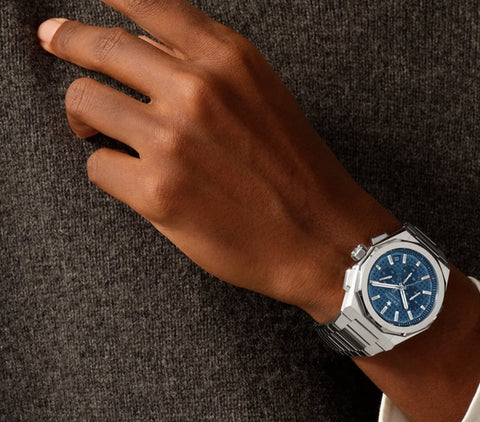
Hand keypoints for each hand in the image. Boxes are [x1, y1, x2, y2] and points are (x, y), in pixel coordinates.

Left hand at [37, 1, 399, 320]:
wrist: (325, 241)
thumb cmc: (298, 175)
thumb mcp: (263, 97)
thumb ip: (207, 67)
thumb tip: (143, 50)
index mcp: (227, 58)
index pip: (145, 1)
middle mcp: (196, 89)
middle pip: (98, 46)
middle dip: (67, 41)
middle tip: (54, 40)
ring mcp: (173, 141)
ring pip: (84, 103)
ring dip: (85, 116)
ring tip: (97, 128)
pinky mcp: (158, 192)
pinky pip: (97, 166)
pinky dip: (109, 171)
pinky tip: (134, 179)